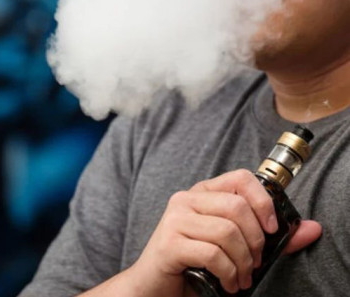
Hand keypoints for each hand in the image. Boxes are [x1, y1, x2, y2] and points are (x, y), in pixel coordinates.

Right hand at [128, 169, 321, 296]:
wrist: (154, 286)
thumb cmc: (194, 263)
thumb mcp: (233, 246)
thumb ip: (269, 238)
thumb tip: (311, 228)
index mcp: (202, 193)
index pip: (240, 178)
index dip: (263, 200)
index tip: (271, 227)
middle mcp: (186, 200)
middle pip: (236, 207)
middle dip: (256, 242)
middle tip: (256, 263)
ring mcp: (175, 220)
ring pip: (227, 232)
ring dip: (243, 262)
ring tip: (242, 277)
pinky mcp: (169, 243)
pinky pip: (212, 253)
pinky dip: (228, 273)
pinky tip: (228, 282)